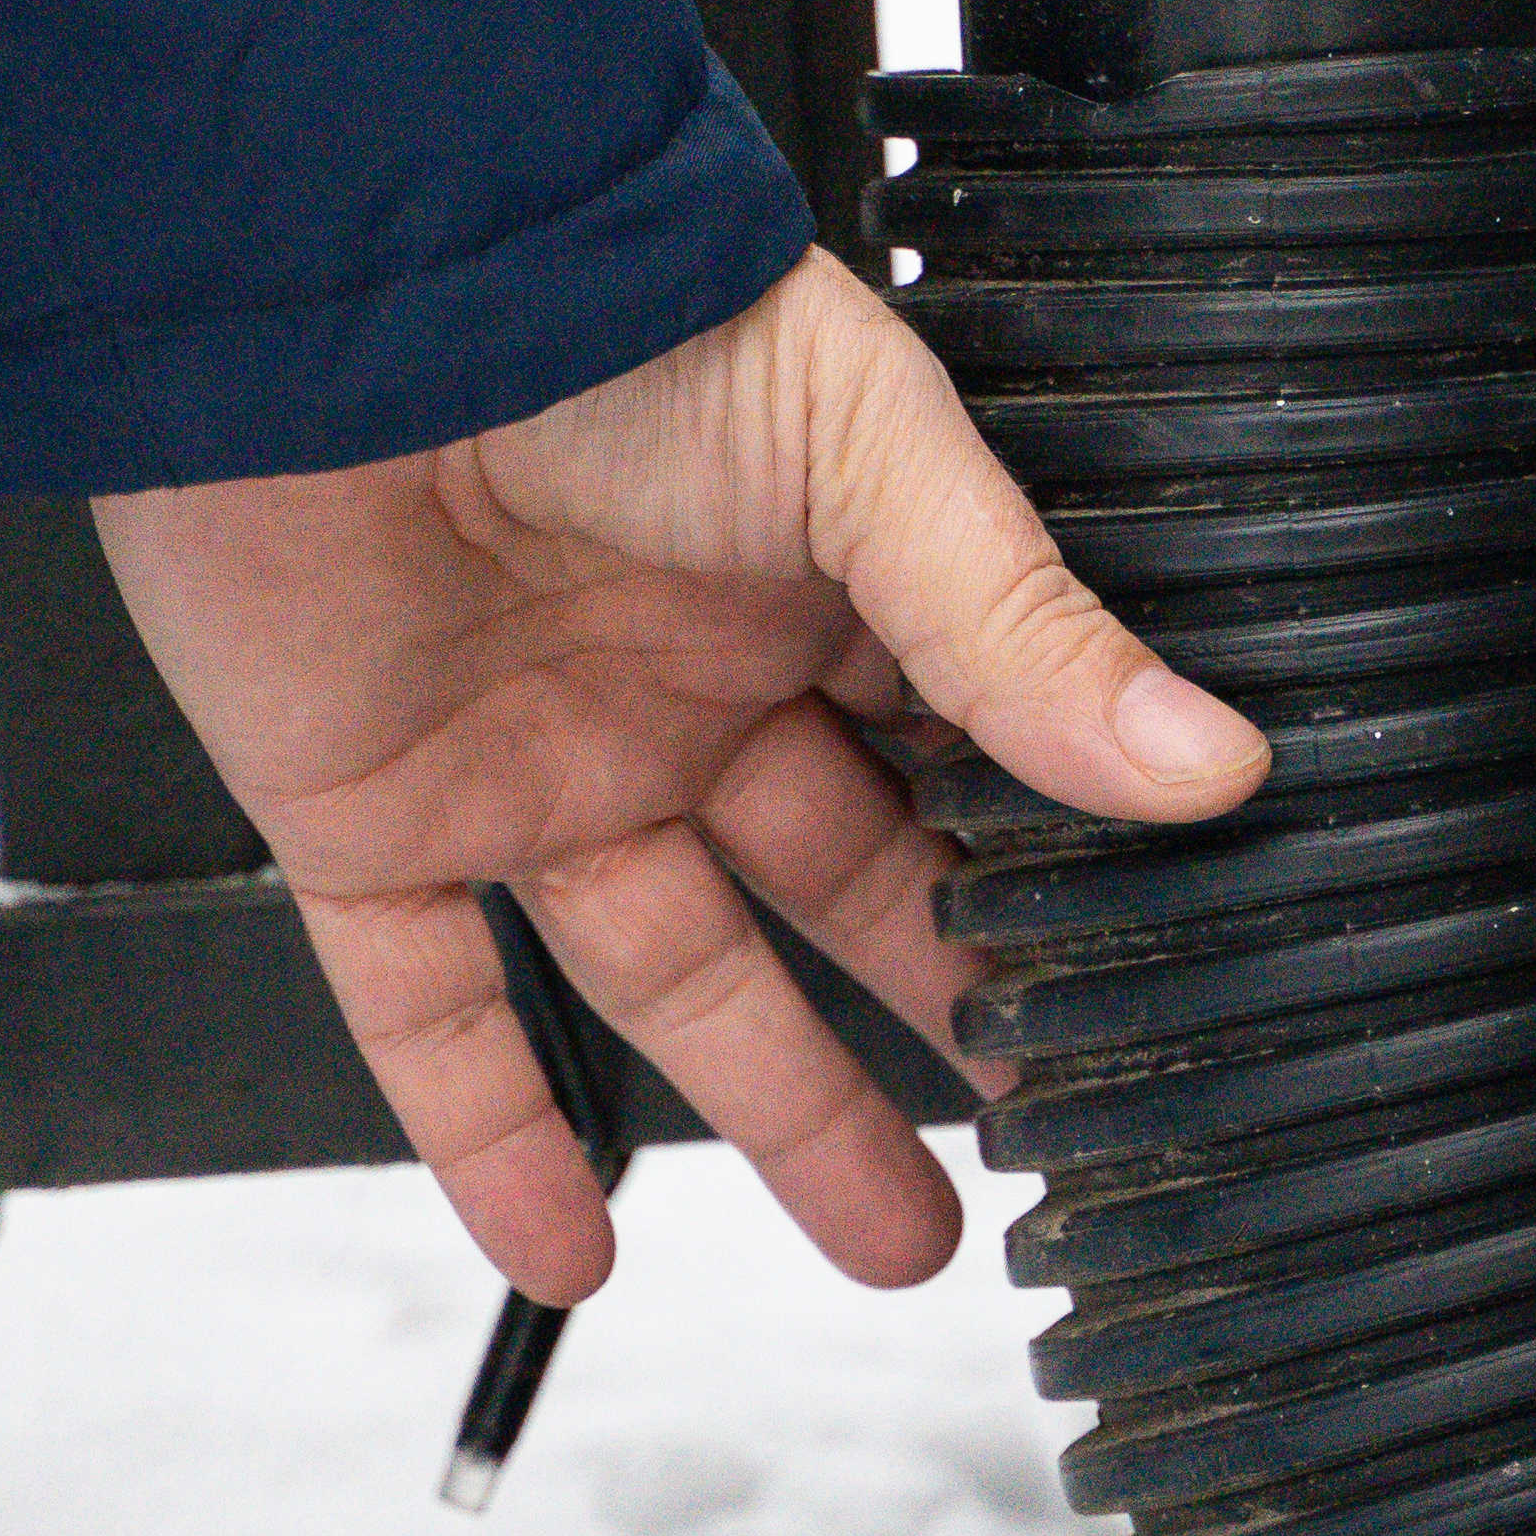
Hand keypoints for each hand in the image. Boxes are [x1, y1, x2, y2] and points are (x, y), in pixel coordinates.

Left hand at [87, 251, 1265, 1301]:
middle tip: (1043, 1132)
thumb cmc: (596, 306)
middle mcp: (685, 673)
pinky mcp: (372, 814)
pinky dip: (487, 1135)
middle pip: (844, 884)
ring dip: (777, 1116)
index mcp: (820, 568)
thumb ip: (1022, 625)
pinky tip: (567, 1244)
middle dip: (947, 1012)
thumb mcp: (867, 453)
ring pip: (673, 975)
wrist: (330, 291)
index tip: (1134, 986)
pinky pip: (432, 1006)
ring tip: (892, 1244)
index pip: (962, 752)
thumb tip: (1205, 764)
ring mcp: (535, 753)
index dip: (1046, 871)